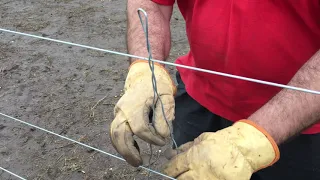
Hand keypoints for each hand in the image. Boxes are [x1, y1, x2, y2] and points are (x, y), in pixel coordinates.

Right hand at [110, 60, 175, 166]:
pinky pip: (116, 131)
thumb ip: (164, 116)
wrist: (143, 73)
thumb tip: (162, 135)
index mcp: (135, 104)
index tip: (163, 141)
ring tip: (135, 160)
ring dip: (122, 149)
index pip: (140, 128)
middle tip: (139, 162)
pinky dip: (122, 143)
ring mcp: (118, 111)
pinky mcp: (118, 114)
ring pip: (114, 134)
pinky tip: (133, 149)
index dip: (152, 138)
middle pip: (119, 133)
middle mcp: (122, 109)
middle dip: (128, 151)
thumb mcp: (166, 97)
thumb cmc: (156, 84)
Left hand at [162, 120, 279, 179]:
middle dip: (175, 178)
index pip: (171, 168)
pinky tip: (202, 178)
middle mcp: (196, 173)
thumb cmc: (221, 142)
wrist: (242, 150)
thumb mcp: (200, 140)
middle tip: (177, 176)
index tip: (166, 172)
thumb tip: (170, 154)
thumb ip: (185, 148)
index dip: (167, 171)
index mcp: (190, 159)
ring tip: (192, 175)